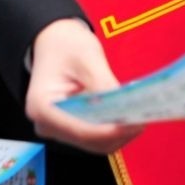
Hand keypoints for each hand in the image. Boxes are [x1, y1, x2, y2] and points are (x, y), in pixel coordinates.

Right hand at [26, 18, 139, 154]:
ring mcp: (58, 129)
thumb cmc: (65, 45)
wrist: (53, 41)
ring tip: (139, 115)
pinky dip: (113, 129)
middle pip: (89, 141)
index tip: (135, 123)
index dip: (111, 130)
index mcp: (42, 108)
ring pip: (96, 143)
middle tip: (143, 117)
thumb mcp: (86, 57)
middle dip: (118, 132)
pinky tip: (128, 115)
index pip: (81, 130)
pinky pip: (96, 136)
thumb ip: (104, 84)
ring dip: (119, 133)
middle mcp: (46, 125)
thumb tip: (126, 107)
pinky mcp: (70, 128)